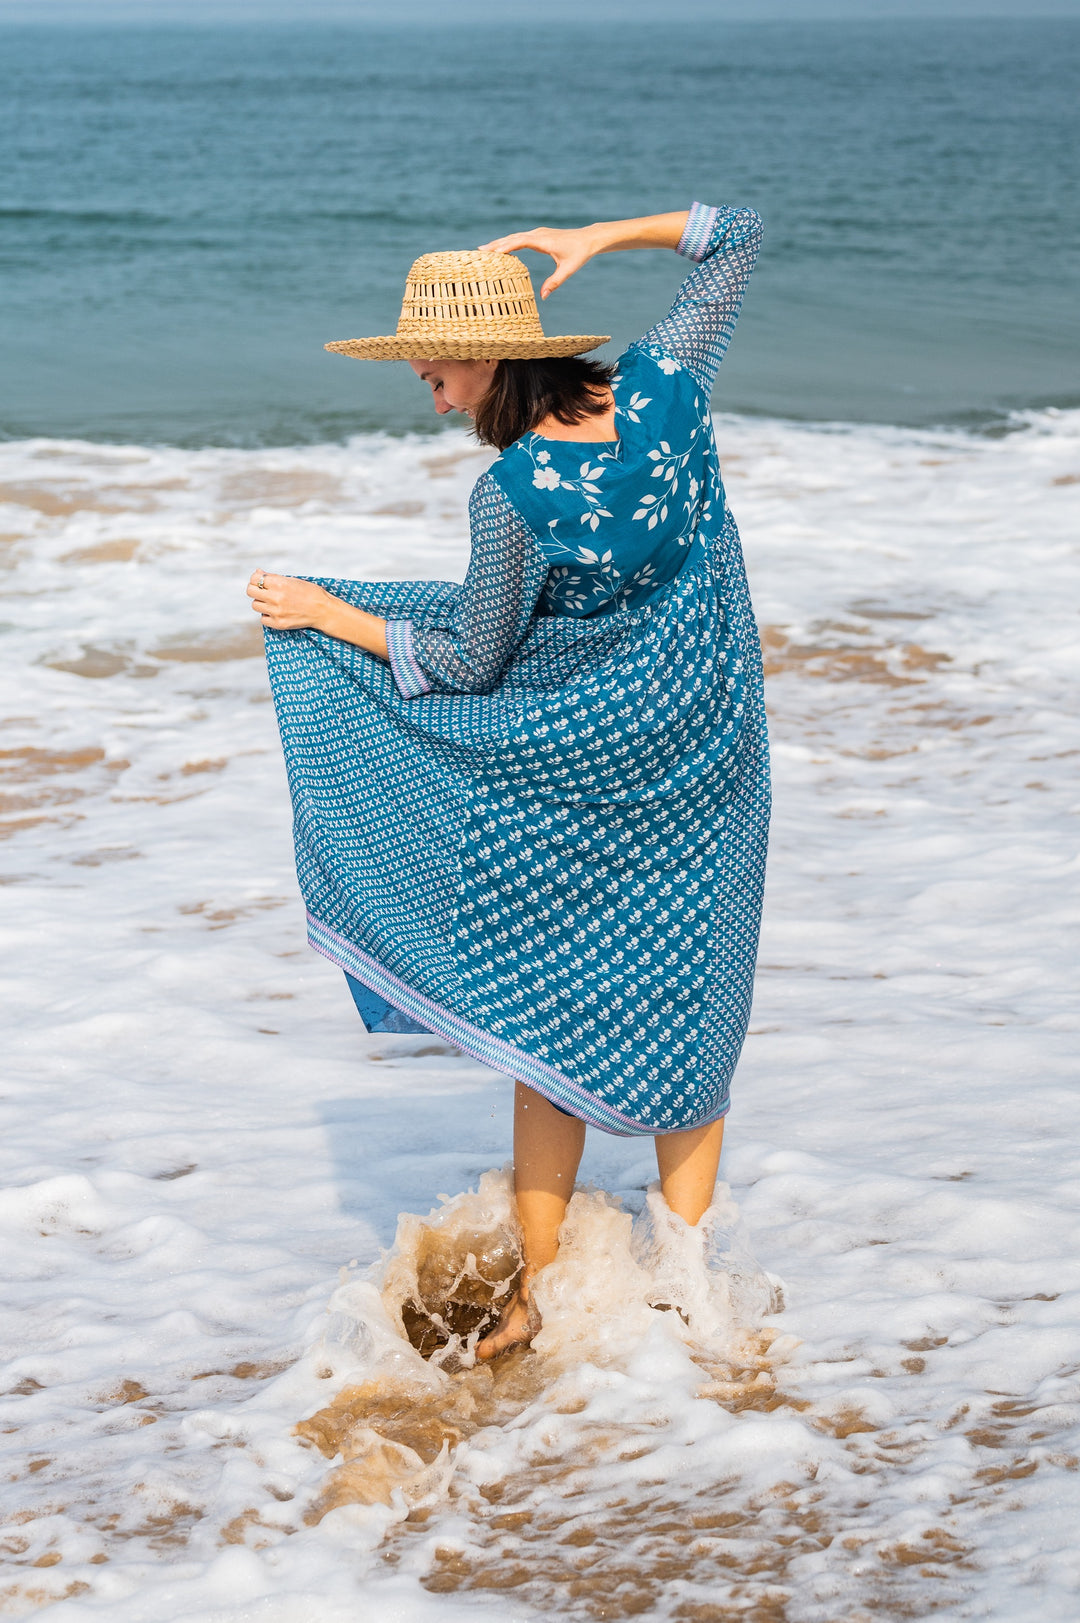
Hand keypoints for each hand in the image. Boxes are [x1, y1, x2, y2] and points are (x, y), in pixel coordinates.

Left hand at [247, 570, 329, 630]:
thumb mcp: (293, 580)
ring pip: (255, 605)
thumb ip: (274, 577)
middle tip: (262, 591)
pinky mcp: (279, 623)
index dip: (255, 579)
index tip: (260, 581)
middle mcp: (276, 597)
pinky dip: (267, 615)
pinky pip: (263, 619)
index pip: (254, 579)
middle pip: (250, 591)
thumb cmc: (310, 592)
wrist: (323, 610)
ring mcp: (276, 612)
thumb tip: (257, 573)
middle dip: (255, 589)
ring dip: (261, 603)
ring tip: (272, 602)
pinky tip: (277, 612)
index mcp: (280, 584)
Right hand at [477, 224, 602, 299]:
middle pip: (513, 238)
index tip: (493, 253)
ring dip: (500, 242)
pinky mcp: (538, 235)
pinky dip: (508, 242)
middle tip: (479, 251)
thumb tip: (543, 297)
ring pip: (514, 237)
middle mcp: (538, 234)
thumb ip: (555, 282)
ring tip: (484, 250)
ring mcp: (537, 233)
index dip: (506, 246)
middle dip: (496, 244)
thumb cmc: (579, 254)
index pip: (520, 241)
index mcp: (543, 241)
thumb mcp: (568, 270)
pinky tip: (500, 249)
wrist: (588, 239)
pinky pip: (519, 238)